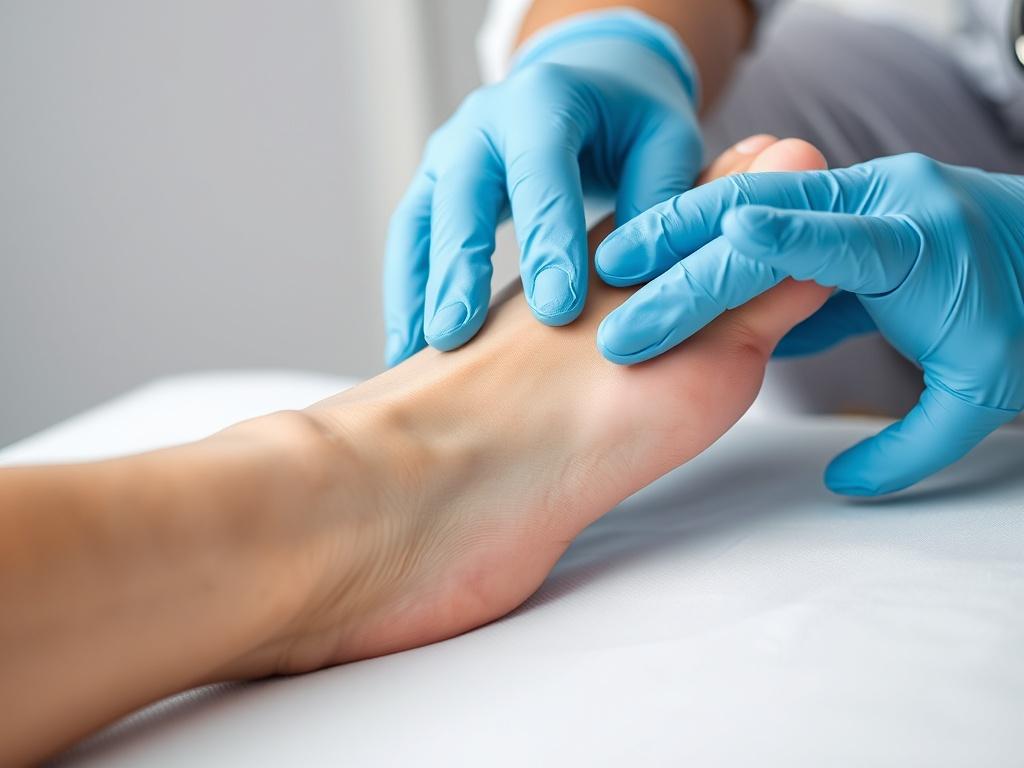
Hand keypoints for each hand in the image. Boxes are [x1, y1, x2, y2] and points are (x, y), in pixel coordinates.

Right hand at [383, 10, 701, 364]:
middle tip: (457, 337)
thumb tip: (634, 272)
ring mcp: (447, 154)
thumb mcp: (667, 140)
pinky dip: (406, 296)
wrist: (592, 84)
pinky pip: (409, 243)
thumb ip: (658, 198)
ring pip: (420, 224)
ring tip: (416, 360)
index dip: (547, 243)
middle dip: (459, 269)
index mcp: (545, 100)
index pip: (540, 174)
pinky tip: (410, 352)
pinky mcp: (431, 188)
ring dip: (418, 292)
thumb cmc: (633, 120)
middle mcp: (483, 122)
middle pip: (461, 198)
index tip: (557, 312)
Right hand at [594, 153, 1023, 494]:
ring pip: (758, 195)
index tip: (722, 239)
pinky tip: (672, 263)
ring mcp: (864, 189)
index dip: (776, 240)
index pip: (833, 239)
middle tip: (618, 265)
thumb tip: (843, 486)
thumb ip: (910, 447)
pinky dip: (718, 234)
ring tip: (624, 260)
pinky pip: (771, 210)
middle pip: (771, 203)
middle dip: (687, 233)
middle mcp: (887, 199)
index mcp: (917, 246)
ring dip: (688, 226)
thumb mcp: (978, 397)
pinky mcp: (847, 202)